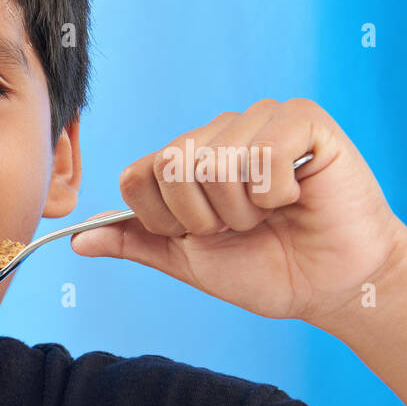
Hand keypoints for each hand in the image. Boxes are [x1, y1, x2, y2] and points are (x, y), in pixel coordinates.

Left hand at [70, 99, 406, 328]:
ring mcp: (258, 120)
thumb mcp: (187, 260)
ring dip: (243, 209)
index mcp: (183, 159)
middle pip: (171, 166)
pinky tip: (294, 195)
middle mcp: (216, 132)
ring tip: (270, 213)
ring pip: (215, 162)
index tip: (201, 234)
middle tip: (240, 225)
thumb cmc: (264, 268)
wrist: (330, 285)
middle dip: (203, 217)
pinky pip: (263, 155)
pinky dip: (276, 193)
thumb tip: (77, 240)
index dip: (164, 219)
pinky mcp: (302, 120)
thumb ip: (135, 242)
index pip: (137, 175)